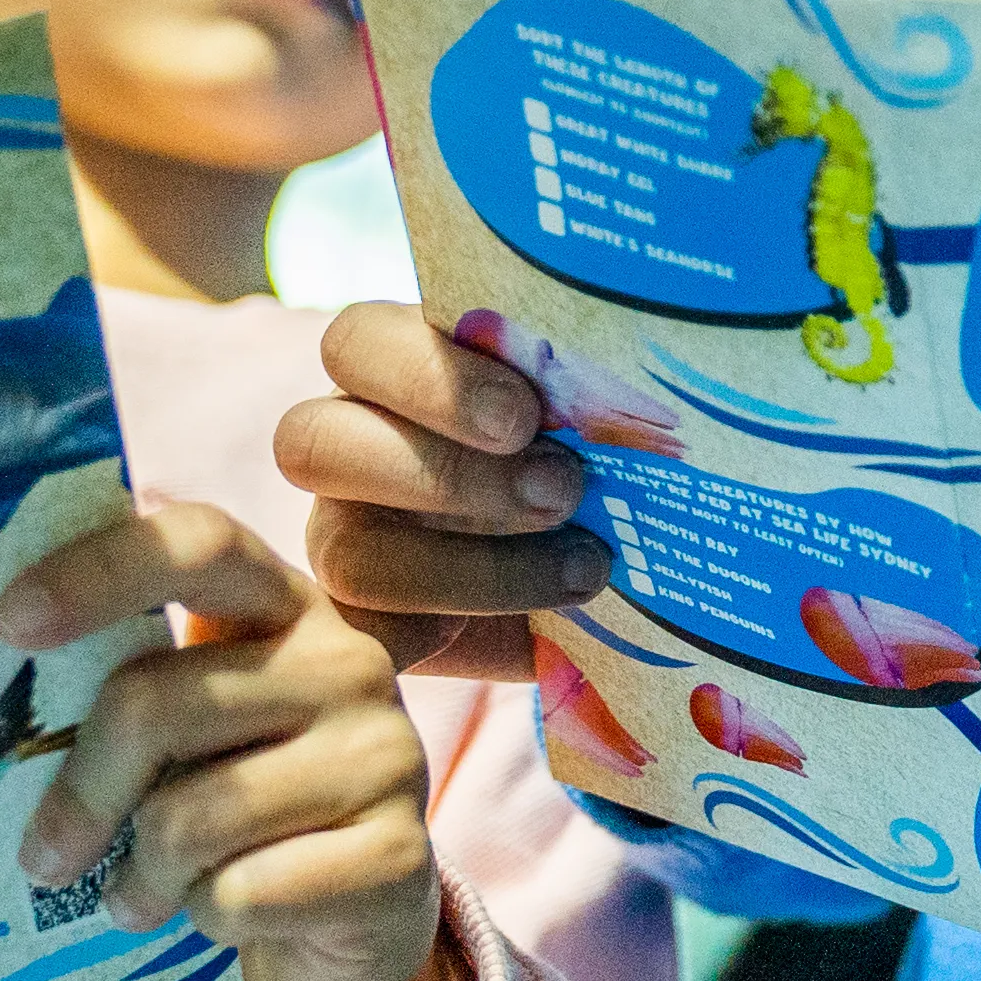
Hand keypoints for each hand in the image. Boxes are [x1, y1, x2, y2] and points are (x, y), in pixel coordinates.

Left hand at [0, 502, 455, 980]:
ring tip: (141, 896)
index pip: (200, 546)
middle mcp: (346, 662)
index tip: (10, 621)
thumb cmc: (244, 809)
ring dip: (142, 879)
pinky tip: (223, 916)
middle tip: (43, 857)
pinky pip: (242, 896)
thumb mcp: (193, 736)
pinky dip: (207, 921)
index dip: (102, 569)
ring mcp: (385, 755)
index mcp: (283, 609)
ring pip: (190, 819)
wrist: (360, 915)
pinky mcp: (399, 856)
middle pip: (156, 704)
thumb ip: (129, 697)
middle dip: (79, 796)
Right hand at [277, 299, 612, 680]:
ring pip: (347, 552)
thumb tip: (665, 370)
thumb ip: (592, 385)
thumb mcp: (598, 407)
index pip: (358, 341)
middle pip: (314, 441)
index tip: (526, 414)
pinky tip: (540, 633)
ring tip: (585, 566)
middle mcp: (347, 444)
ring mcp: (342, 536)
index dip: (428, 375)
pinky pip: (369, 638)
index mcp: (395, 366)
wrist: (603, 561)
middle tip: (562, 488)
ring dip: (476, 567)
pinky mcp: (361, 623)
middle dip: (447, 472)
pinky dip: (455, 638)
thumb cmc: (600, 453)